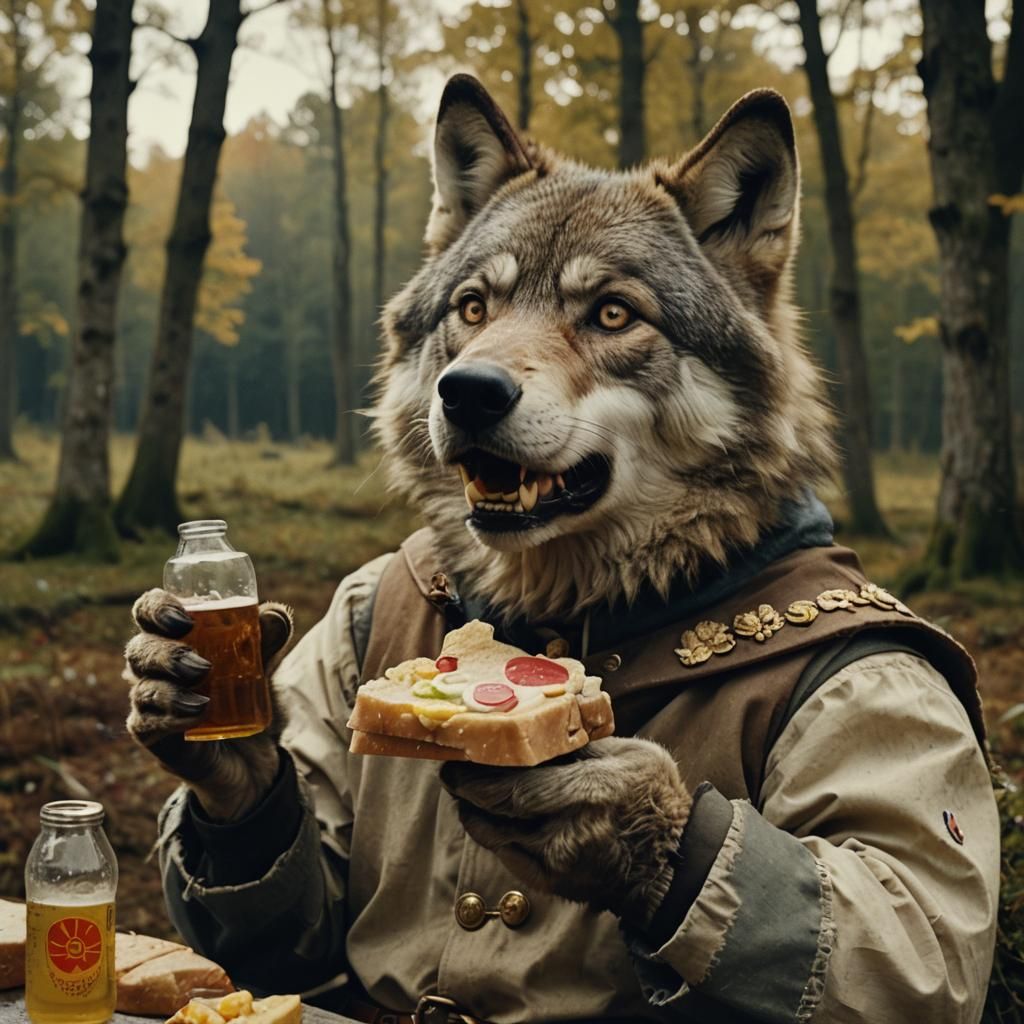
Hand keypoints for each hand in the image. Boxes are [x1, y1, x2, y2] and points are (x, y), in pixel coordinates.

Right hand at [124, 588, 293, 821]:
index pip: (148, 612)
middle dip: (167, 654)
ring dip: (171, 689)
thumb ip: (270, 634)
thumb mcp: (266, 660)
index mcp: (173, 637)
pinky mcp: (156, 738)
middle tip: (202, 665)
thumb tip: (273, 615)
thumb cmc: (250, 693)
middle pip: (139, 651)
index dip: (156, 609)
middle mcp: (155, 668)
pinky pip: (147, 725)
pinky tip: (198, 713)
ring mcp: (152, 704)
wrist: (258, 751)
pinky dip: (171, 717)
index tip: (184, 619)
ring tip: (205, 690)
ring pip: (142, 690)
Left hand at [441, 737, 691, 924]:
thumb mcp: (629, 754)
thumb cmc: (652, 799)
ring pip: (497, 837)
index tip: (457, 757)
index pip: (518, 787)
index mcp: (591, 792)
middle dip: (466, 791)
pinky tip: (490, 818)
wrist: (671, 864)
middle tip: (451, 772)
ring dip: (474, 813)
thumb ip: (583, 745)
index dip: (479, 775)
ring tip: (464, 791)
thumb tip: (541, 726)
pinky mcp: (554, 884)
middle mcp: (571, 831)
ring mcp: (559, 863)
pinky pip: (509, 857)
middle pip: (499, 812)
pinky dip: (494, 835)